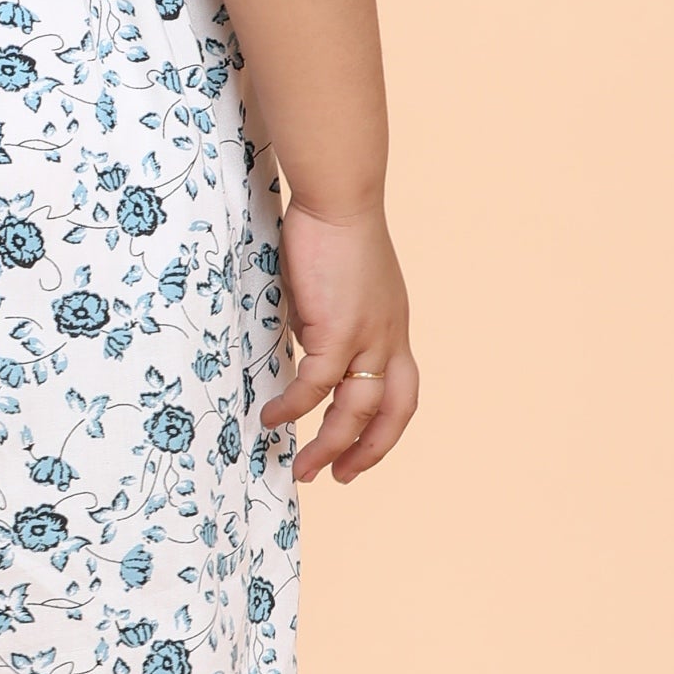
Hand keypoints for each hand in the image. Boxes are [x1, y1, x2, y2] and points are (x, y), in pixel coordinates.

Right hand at [259, 201, 418, 483]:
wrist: (337, 196)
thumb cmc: (329, 229)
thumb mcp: (336, 285)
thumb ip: (325, 319)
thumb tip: (299, 340)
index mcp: (391, 328)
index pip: (401, 393)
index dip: (384, 429)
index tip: (357, 453)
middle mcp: (388, 337)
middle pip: (391, 412)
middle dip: (367, 451)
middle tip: (337, 476)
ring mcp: (368, 336)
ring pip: (355, 409)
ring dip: (327, 444)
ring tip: (300, 468)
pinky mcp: (339, 329)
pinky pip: (316, 385)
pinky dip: (294, 407)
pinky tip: (272, 418)